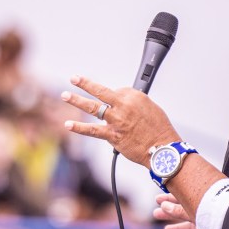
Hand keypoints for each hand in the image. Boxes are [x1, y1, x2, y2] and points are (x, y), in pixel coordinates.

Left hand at [61, 75, 178, 166]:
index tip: (112, 100)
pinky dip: (79, 128)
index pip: (117, 91)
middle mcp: (123, 106)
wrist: (162, 149)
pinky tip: (68, 124)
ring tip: (65, 95)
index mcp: (134, 97)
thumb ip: (133, 105)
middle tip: (73, 78)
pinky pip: (92, 130)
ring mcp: (116, 120)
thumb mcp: (151, 108)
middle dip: (84, 83)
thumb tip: (121, 106)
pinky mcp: (112, 136)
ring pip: (93, 107)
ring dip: (77, 100)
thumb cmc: (159, 129)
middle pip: (100, 91)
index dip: (113, 96)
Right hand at [152, 193, 213, 228]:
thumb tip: (164, 205)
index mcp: (201, 202)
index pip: (182, 199)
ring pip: (193, 228)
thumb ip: (178, 210)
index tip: (157, 200)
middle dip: (169, 213)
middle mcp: (207, 212)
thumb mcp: (192, 210)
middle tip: (156, 213)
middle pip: (185, 213)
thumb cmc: (216, 213)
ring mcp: (213, 226)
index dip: (169, 199)